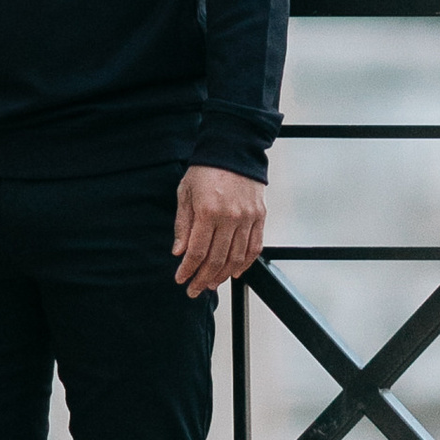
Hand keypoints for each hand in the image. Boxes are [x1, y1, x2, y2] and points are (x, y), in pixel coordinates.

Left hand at [172, 165, 266, 299]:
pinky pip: (254, 247)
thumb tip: (179, 252)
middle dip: (203, 278)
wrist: (233, 149)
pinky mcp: (260, 216)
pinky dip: (245, 263)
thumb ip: (183, 224)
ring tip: (211, 283)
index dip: (188, 269)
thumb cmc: (205, 170)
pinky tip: (235, 272)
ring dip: (223, 275)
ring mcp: (248, 218)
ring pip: (237, 258)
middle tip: (194, 290)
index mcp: (208, 211)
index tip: (180, 279)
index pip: (197, 251)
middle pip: (217, 259)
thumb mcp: (185, 193)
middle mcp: (230, 217)